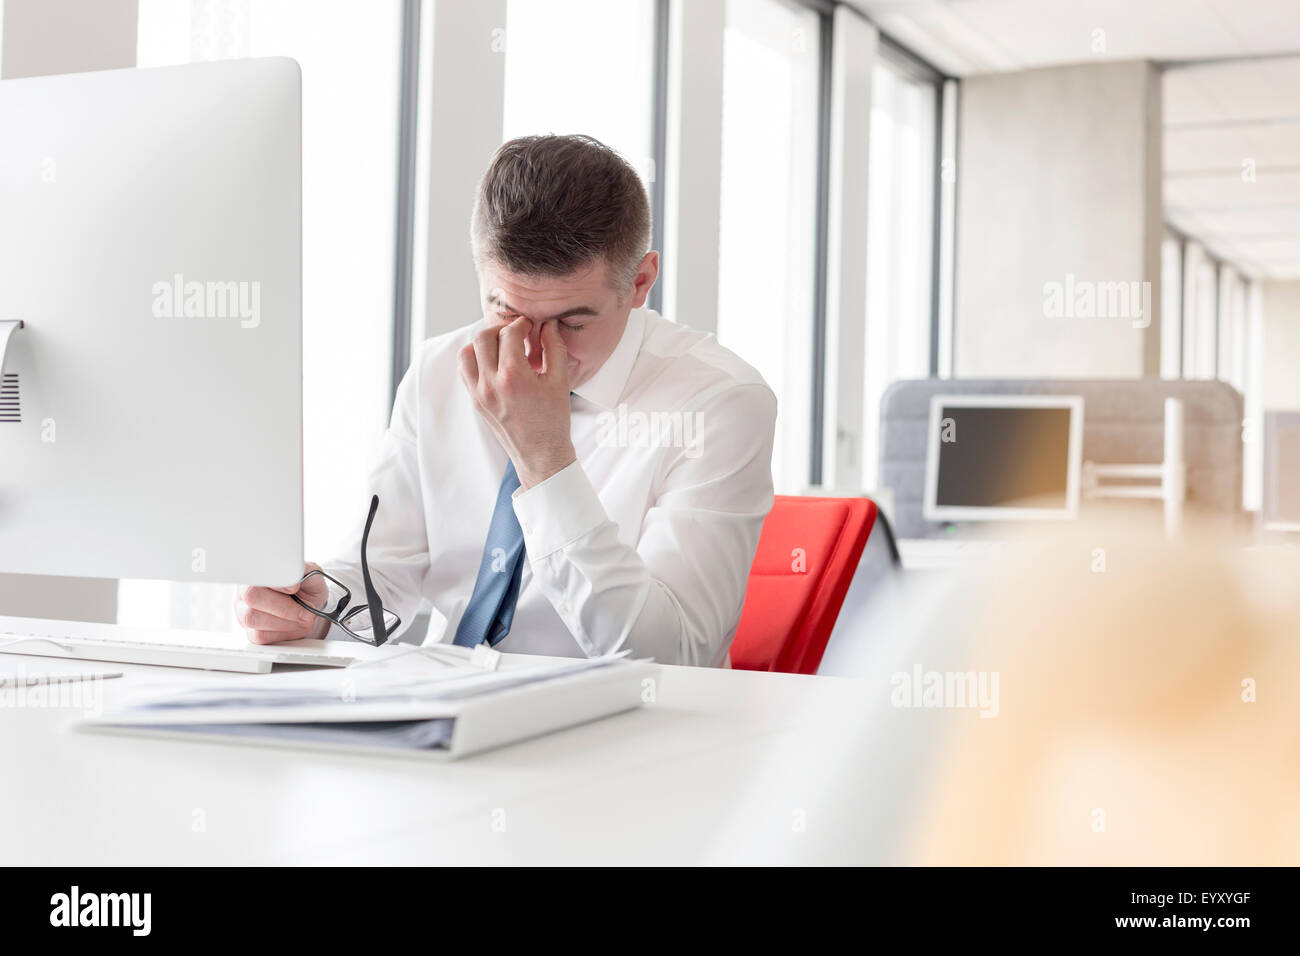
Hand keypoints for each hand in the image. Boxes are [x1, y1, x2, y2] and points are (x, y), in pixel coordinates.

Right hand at [235, 561, 330, 644]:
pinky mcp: (250, 631)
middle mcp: (246, 590)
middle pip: (252, 597)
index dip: (277, 583)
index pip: (257, 574)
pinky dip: (282, 633)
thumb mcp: (311, 573)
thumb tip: (292, 581)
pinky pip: (259, 636)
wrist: (312, 605)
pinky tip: (294, 626)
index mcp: (258, 571)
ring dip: (285, 622)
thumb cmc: (307, 587)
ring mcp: (244, 611)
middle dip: (285, 607)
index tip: (295, 588)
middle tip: (305, 611)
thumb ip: (300, 572)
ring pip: (253, 618)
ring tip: (303, 618)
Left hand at [458, 316, 575, 488]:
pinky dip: (475, 360)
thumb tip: (549, 325)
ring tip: (501, 346)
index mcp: (513, 377)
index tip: (530, 326)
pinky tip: (493, 363)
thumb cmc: (553, 421)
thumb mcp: (560, 382)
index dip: (521, 324)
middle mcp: (490, 384)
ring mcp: (479, 394)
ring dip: (482, 343)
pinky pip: (465, 371)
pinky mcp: (475, 402)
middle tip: (516, 333)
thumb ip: (554, 348)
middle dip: (500, 329)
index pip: (509, 334)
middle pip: (483, 337)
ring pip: (466, 353)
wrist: (540, 455)